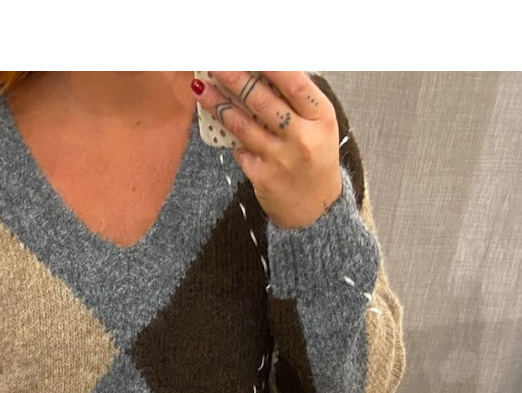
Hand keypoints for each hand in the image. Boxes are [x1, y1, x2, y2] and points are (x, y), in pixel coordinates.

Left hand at [193, 71, 341, 229]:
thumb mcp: (318, 127)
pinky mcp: (263, 177)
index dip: (269, 64)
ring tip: (201, 88)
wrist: (317, 211)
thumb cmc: (315, 160)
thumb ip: (296, 102)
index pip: (293, 82)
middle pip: (262, 100)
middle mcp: (302, 136)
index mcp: (320, 117)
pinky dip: (231, 138)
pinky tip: (219, 126)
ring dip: (218, 104)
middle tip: (216, 63)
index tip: (248, 52)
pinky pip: (240, 150)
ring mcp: (281, 158)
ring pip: (243, 124)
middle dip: (235, 78)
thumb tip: (262, 72)